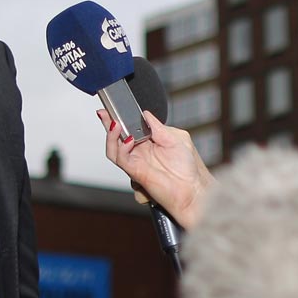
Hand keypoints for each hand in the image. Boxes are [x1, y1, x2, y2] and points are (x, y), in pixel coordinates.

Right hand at [102, 109, 214, 228]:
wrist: (193, 190)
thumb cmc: (189, 168)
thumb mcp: (176, 137)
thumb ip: (158, 127)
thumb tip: (144, 114)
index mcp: (150, 141)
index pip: (130, 127)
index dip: (120, 117)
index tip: (113, 107)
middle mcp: (140, 151)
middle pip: (118, 136)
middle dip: (108, 123)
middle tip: (104, 112)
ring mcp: (136, 161)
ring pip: (114, 148)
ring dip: (111, 135)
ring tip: (114, 124)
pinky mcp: (135, 172)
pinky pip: (121, 159)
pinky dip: (121, 148)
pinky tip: (128, 141)